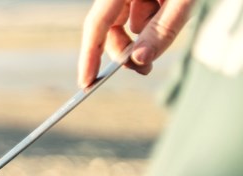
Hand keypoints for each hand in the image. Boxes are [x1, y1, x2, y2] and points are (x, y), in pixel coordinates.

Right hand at [78, 0, 195, 87]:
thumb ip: (162, 29)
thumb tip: (140, 61)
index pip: (97, 24)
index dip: (90, 55)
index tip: (86, 83)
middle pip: (110, 28)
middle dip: (126, 50)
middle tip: (145, 69)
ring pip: (129, 22)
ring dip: (148, 29)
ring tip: (173, 12)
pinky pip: (141, 13)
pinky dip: (155, 18)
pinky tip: (169, 6)